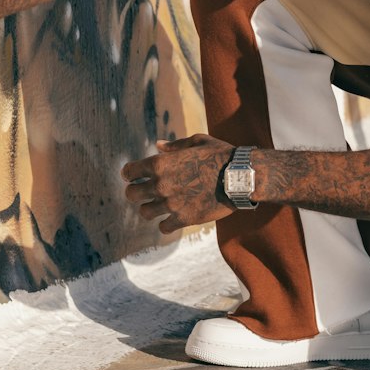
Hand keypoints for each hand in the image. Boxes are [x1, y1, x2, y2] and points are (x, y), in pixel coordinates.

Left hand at [122, 134, 237, 234]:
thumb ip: (174, 146)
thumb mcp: (197, 142)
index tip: (133, 176)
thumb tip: (158, 145)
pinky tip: (172, 218)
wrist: (240, 177)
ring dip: (150, 209)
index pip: (129, 171)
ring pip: (145, 212)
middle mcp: (161, 184)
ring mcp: (171, 204)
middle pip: (132, 194)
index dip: (129, 174)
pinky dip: (165, 224)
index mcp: (161, 163)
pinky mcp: (184, 218)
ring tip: (158, 206)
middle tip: (143, 192)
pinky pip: (163, 227)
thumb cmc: (220, 155)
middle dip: (135, 192)